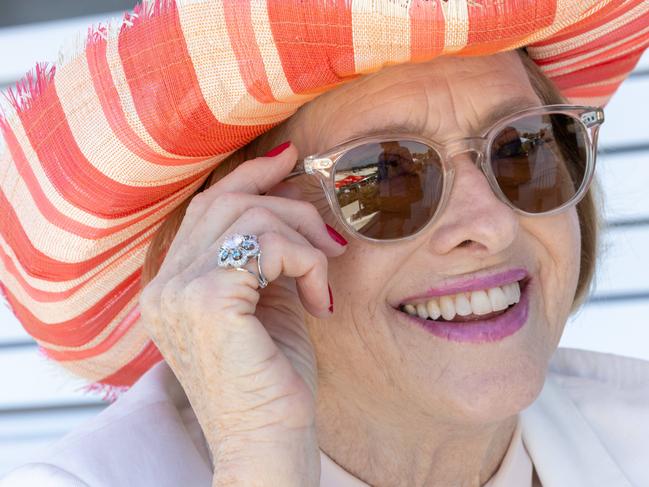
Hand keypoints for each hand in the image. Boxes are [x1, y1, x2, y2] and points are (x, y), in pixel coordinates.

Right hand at [139, 142, 346, 485]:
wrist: (268, 441)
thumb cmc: (272, 379)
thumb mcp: (267, 304)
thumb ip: (266, 256)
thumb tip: (292, 204)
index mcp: (172, 286)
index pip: (206, 207)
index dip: (247, 176)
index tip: (287, 159)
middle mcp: (163, 284)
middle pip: (228, 201)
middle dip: (289, 206)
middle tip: (329, 236)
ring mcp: (178, 291)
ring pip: (251, 216)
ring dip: (303, 236)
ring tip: (326, 273)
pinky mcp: (208, 300)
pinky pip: (268, 245)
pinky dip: (307, 262)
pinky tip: (319, 301)